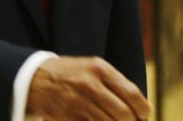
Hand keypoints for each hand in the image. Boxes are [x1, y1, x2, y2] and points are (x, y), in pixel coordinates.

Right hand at [26, 56, 150, 119]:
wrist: (37, 78)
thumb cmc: (72, 73)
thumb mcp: (93, 67)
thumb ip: (115, 83)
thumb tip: (139, 107)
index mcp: (99, 68)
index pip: (131, 93)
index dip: (143, 109)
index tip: (145, 115)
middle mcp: (90, 84)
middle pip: (123, 113)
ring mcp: (78, 103)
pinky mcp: (67, 118)